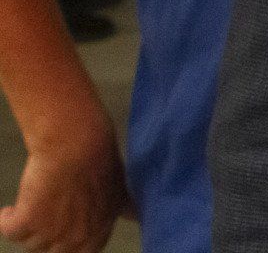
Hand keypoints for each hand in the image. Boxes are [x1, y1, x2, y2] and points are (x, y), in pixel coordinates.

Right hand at [0, 114, 133, 252]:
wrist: (76, 144)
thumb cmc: (99, 160)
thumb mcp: (119, 188)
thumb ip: (122, 208)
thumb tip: (136, 216)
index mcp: (99, 233)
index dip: (68, 242)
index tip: (58, 230)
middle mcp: (75, 239)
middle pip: (51, 251)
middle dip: (46, 236)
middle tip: (44, 214)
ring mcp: (50, 234)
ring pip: (29, 242)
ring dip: (26, 226)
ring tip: (32, 202)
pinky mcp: (26, 222)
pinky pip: (8, 231)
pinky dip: (5, 220)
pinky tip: (10, 209)